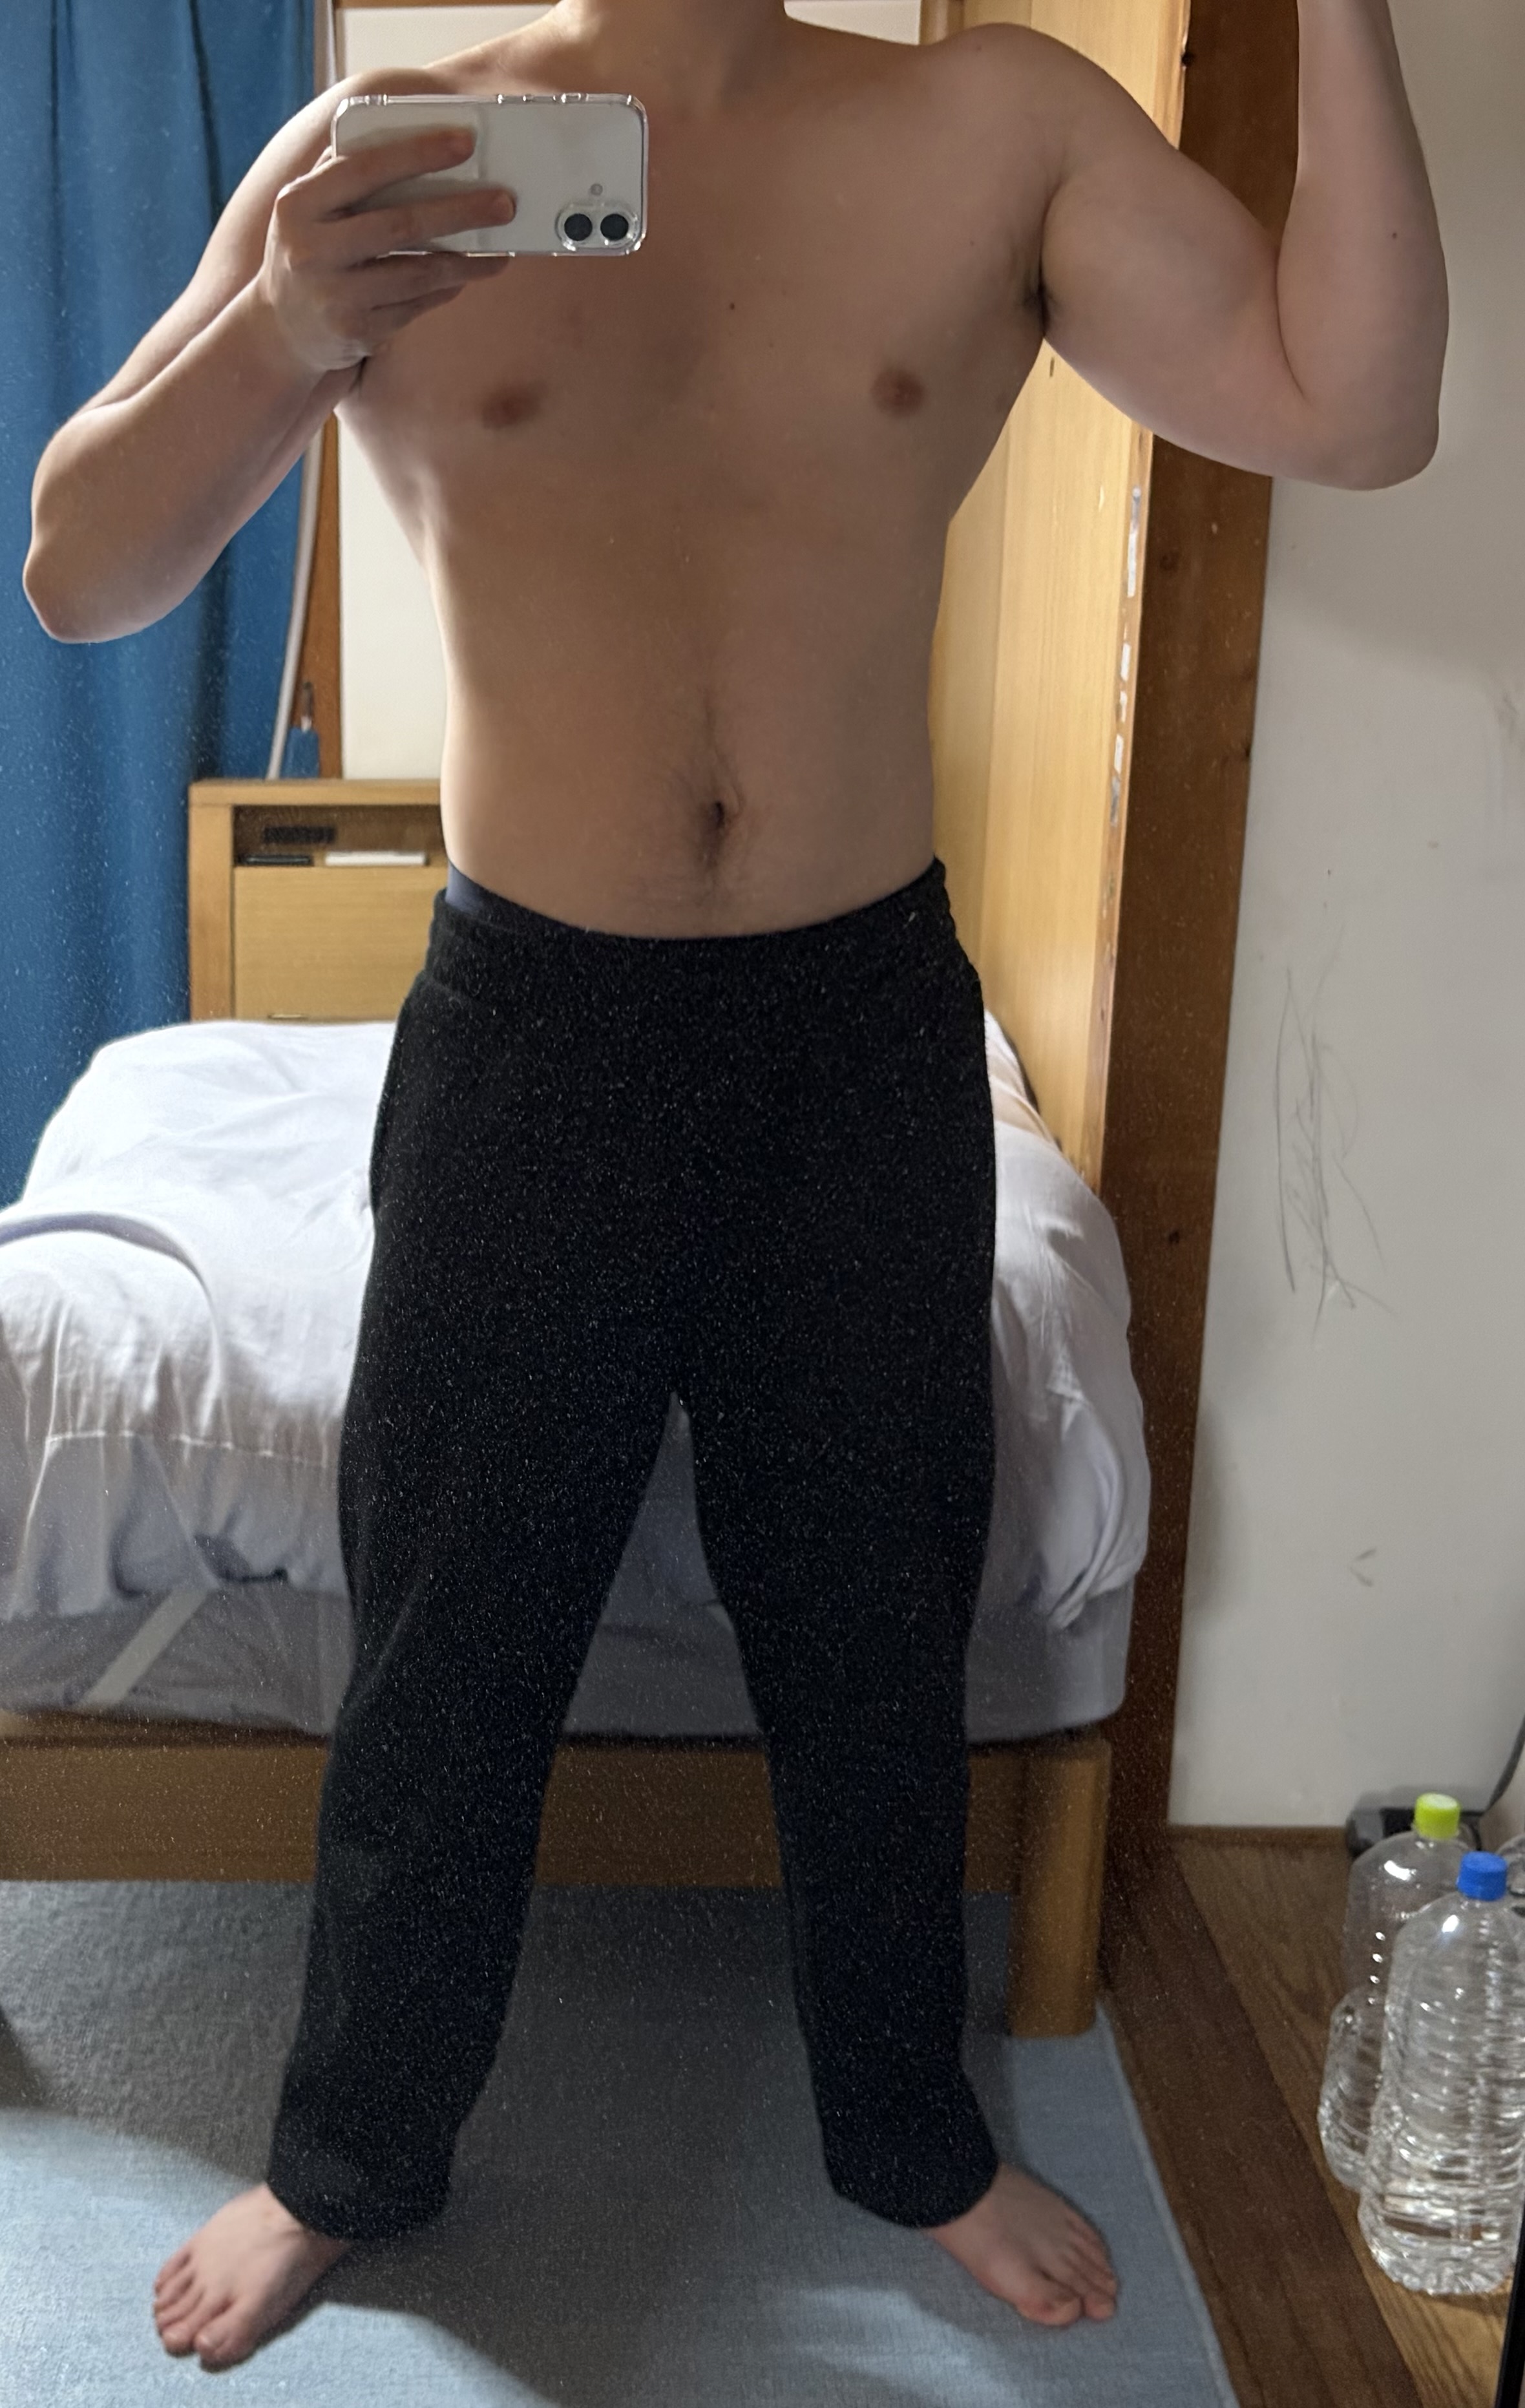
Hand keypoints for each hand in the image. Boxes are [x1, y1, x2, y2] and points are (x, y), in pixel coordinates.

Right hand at [255, 126, 516, 374]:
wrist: (282, 330)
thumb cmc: (309, 250)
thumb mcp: (308, 208)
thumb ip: (343, 172)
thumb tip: (408, 138)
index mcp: (298, 205)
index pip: (363, 169)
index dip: (416, 154)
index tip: (464, 143)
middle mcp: (312, 251)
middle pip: (400, 225)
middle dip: (459, 211)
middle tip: (503, 203)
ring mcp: (335, 297)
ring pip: (417, 274)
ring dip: (466, 262)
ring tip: (502, 252)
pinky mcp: (358, 332)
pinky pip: (416, 306)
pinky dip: (446, 289)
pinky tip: (468, 274)